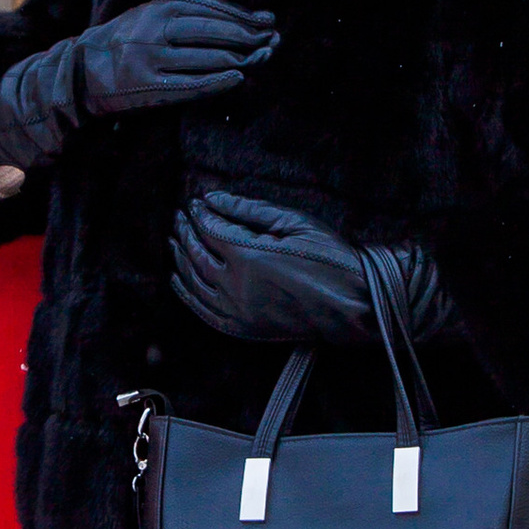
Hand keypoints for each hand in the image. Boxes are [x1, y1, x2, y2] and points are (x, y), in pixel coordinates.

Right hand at [0, 0, 276, 175]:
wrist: (83, 71)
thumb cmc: (128, 40)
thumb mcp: (153, 15)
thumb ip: (192, 15)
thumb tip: (249, 18)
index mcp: (158, 8)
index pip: (210, 9)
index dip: (242, 16)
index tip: (267, 21)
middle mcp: (155, 30)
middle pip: (213, 31)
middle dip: (248, 36)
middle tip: (273, 41)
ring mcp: (151, 60)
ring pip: (206, 58)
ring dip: (240, 59)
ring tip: (261, 58)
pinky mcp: (149, 87)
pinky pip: (191, 85)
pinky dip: (218, 81)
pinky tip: (239, 78)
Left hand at [170, 188, 446, 346]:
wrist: (354, 303)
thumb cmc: (330, 257)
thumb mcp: (293, 222)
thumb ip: (248, 210)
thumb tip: (212, 199)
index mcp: (249, 257)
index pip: (209, 230)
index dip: (199, 214)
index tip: (195, 203)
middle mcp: (237, 287)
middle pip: (197, 255)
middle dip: (185, 233)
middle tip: (180, 218)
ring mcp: (238, 311)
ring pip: (194, 283)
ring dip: (181, 260)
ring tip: (174, 242)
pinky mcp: (245, 330)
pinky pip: (204, 312)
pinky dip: (187, 294)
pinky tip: (180, 280)